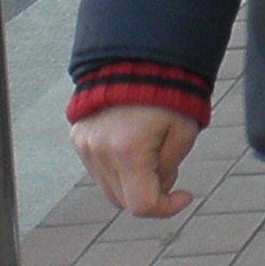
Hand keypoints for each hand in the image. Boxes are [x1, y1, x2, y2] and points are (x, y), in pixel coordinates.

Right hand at [71, 103, 199, 218]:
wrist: (138, 57)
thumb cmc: (169, 93)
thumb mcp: (183, 133)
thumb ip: (168, 170)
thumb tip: (157, 188)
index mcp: (128, 151)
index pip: (142, 205)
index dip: (167, 208)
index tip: (186, 195)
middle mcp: (99, 151)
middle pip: (123, 201)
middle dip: (150, 193)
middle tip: (167, 165)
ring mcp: (85, 145)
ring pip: (110, 188)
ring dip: (132, 182)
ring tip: (150, 149)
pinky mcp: (78, 137)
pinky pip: (98, 169)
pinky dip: (117, 167)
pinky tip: (132, 143)